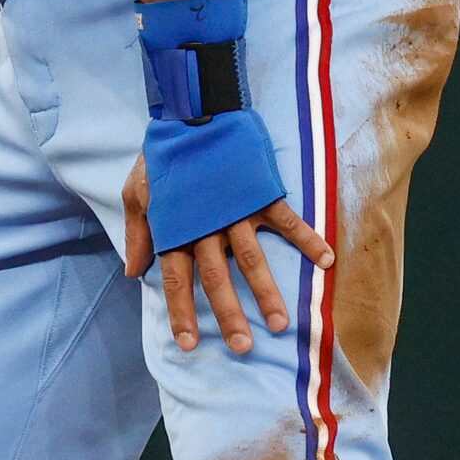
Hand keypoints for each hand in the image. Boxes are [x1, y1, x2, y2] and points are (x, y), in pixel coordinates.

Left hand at [123, 153, 333, 354]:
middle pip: (216, 277)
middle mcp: (205, 224)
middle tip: (242, 347)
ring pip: (251, 258)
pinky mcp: (259, 192)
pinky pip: (287, 221)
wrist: (191, 111)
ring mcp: (234, 209)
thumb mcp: (137, 191)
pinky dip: (308, 240)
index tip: (190, 345)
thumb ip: (138, 233)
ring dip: (266, 292)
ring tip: (280, 323)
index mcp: (176, 227)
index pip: (176, 278)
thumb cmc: (164, 157)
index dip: (181, 311)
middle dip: (228, 314)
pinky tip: (326, 261)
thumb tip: (134, 271)